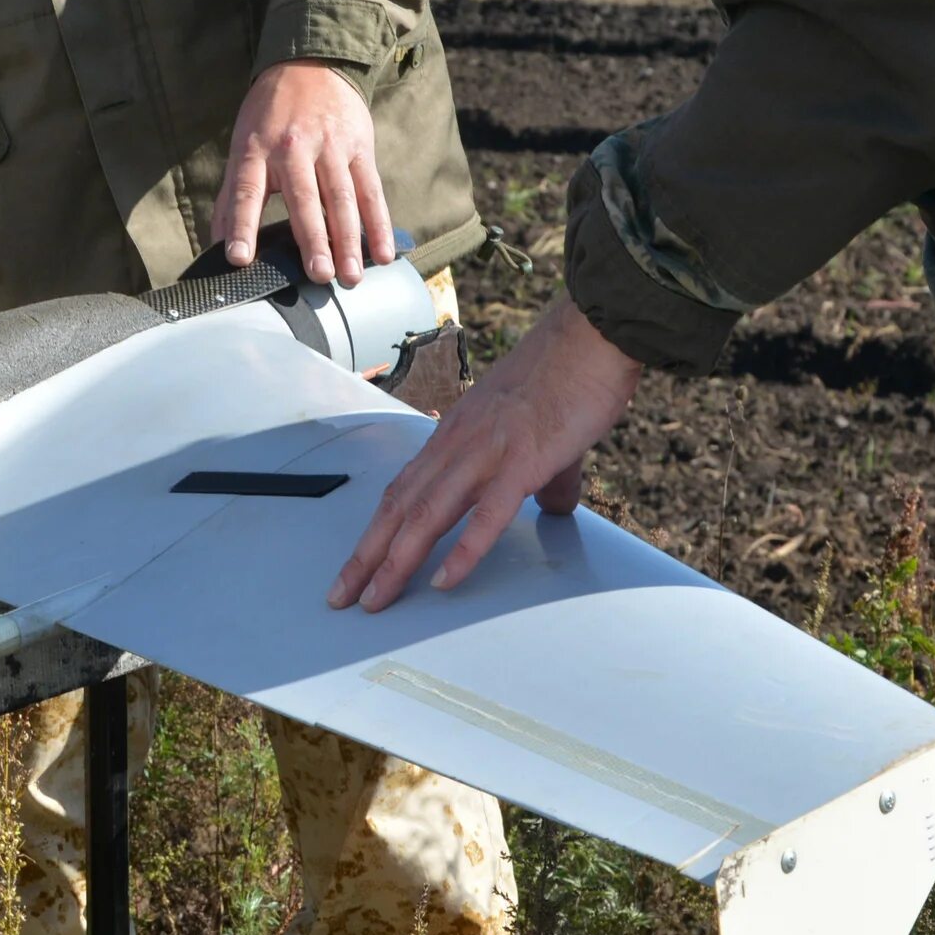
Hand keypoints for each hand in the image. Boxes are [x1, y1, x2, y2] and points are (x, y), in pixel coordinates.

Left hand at [214, 61, 396, 286]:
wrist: (312, 63)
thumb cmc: (270, 114)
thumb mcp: (243, 143)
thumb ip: (232, 194)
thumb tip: (217, 243)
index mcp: (256, 149)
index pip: (247, 191)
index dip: (242, 225)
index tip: (239, 259)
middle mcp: (293, 148)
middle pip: (304, 199)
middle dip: (312, 239)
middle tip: (318, 275)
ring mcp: (330, 147)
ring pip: (341, 198)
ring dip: (347, 239)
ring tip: (350, 275)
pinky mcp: (359, 147)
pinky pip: (370, 190)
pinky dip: (378, 223)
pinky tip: (382, 252)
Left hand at [331, 296, 643, 611]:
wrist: (592, 334)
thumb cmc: (565, 375)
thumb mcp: (536, 433)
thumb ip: (541, 477)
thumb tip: (553, 507)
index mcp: (455, 436)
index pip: (402, 490)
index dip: (374, 531)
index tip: (356, 565)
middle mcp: (458, 444)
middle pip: (399, 508)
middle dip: (366, 557)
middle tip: (342, 597)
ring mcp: (486, 452)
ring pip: (428, 514)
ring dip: (396, 561)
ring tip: (376, 599)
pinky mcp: (522, 461)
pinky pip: (486, 514)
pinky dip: (463, 550)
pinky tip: (444, 580)